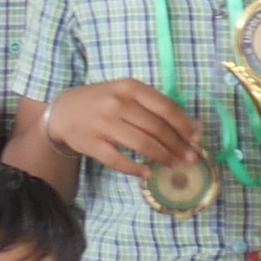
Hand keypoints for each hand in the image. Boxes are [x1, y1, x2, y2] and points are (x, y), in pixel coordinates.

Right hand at [47, 81, 204, 184]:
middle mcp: (116, 104)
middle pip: (156, 128)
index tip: (197, 138)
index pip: (165, 107)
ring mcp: (103, 125)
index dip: (184, 125)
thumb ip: (155, 106)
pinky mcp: (92, 144)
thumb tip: (193, 126)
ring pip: (142, 144)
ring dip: (163, 157)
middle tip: (190, 157)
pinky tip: (147, 172)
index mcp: (129, 88)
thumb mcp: (126, 93)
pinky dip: (136, 168)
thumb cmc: (102, 101)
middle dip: (178, 145)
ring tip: (174, 164)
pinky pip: (119, 160)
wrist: (63, 112)